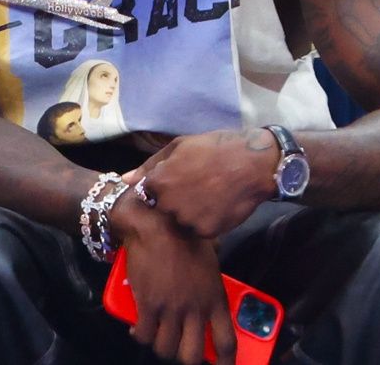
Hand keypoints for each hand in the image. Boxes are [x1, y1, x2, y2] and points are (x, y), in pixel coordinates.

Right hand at [111, 201, 237, 364]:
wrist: (156, 226)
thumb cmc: (184, 236)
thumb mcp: (210, 260)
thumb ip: (212, 280)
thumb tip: (212, 282)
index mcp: (215, 300)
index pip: (226, 343)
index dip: (224, 363)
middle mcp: (195, 310)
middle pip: (192, 355)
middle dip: (185, 359)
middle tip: (180, 352)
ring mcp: (171, 309)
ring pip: (166, 348)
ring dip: (161, 347)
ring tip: (157, 339)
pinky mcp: (148, 304)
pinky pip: (144, 334)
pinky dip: (140, 335)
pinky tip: (138, 329)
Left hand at [131, 129, 277, 239]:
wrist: (253, 163)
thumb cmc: (214, 149)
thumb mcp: (178, 147)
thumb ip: (150, 166)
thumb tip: (125, 180)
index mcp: (158, 183)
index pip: (147, 193)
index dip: (162, 187)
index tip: (178, 180)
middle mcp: (169, 204)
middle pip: (163, 209)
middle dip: (175, 200)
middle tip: (196, 187)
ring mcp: (188, 220)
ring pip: (180, 221)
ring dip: (189, 213)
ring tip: (208, 195)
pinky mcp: (208, 231)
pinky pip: (199, 230)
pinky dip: (206, 221)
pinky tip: (217, 205)